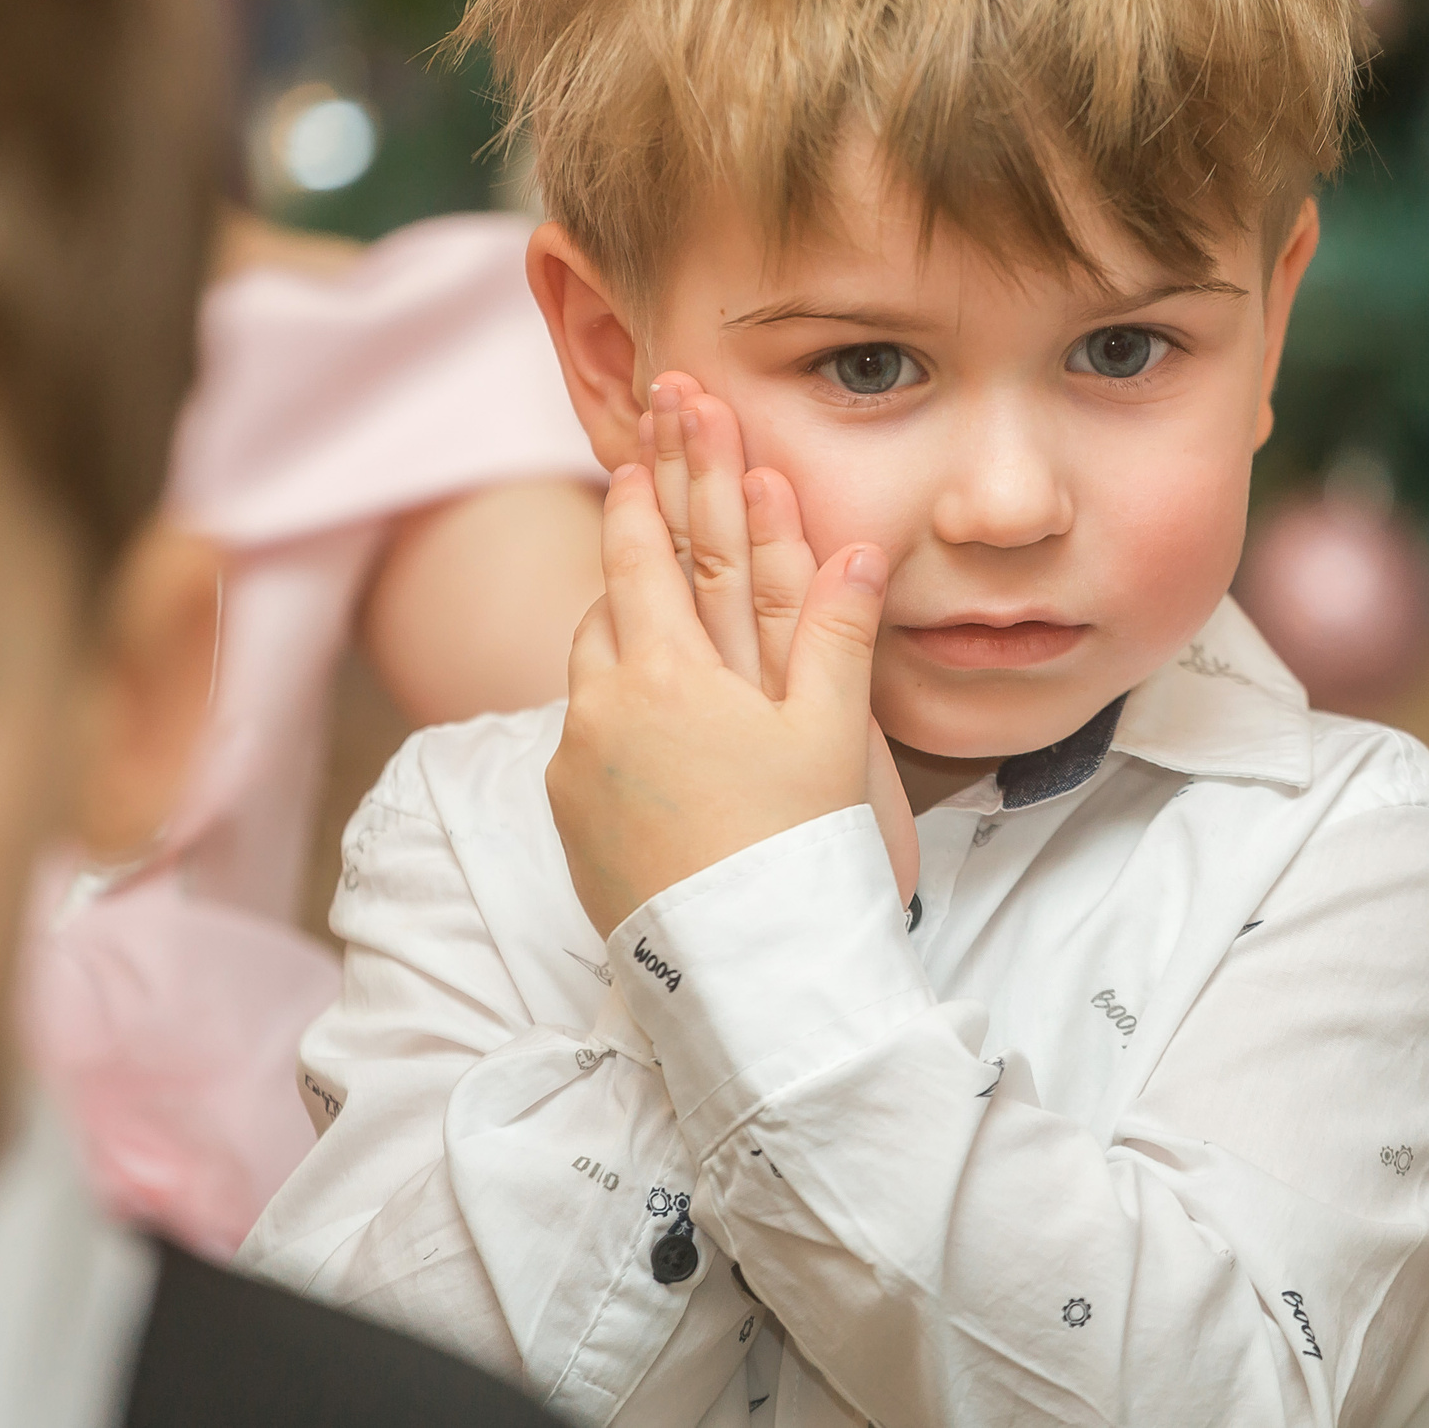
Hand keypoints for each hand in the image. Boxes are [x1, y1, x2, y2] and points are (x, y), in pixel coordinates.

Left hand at [547, 378, 913, 935]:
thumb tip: (859, 548)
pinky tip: (654, 733)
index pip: (641, 560)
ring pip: (589, 673)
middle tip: (634, 498)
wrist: (743, 970)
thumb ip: (840, 633)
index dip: (641, 503)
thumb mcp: (833, 735)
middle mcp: (604, 710)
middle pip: (606, 607)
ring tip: (649, 618)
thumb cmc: (798, 847)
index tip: (634, 457)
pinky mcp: (569, 820)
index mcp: (668, 674)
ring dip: (618, 635)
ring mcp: (577, 768)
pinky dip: (615, 715)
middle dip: (626, 554)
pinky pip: (584, 740)